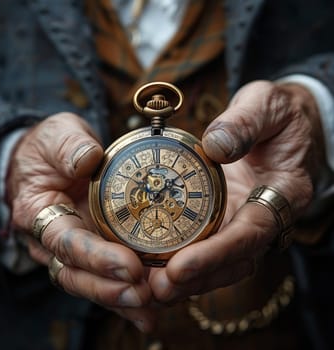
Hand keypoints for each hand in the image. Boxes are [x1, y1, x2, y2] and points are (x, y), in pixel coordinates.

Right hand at [7, 113, 153, 330]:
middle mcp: (55, 239)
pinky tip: (150, 308)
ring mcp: (75, 248)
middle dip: (109, 289)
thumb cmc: (51, 149)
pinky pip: (107, 277)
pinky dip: (126, 295)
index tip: (128, 266)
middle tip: (143, 295)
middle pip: (77, 274)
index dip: (95, 257)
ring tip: (152, 308)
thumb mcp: (57, 135)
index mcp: (40, 213)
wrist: (52, 160)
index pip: (65, 242)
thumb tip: (87, 160)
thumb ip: (68, 147)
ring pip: (93, 283)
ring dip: (121, 299)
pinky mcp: (94, 250)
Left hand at [149, 80, 324, 303]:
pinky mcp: (226, 220)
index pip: (251, 233)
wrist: (280, 126)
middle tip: (156, 290)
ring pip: (220, 265)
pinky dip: (181, 264)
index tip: (180, 267)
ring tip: (146, 289)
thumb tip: (215, 147)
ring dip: (185, 281)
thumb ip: (245, 122)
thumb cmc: (277, 116)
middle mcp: (263, 218)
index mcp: (281, 193)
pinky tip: (151, 268)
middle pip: (233, 262)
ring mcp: (243, 222)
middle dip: (196, 280)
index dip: (217, 253)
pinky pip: (206, 248)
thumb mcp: (266, 105)